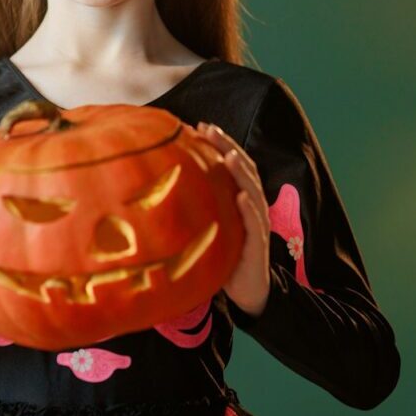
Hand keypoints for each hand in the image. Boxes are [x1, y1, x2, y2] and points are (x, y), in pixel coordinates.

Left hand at [197, 123, 270, 316]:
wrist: (247, 290)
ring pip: (253, 190)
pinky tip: (242, 197)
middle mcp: (251, 205)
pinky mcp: (258, 244)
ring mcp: (257, 222)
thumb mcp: (208, 226)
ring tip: (228, 156)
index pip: (232, 164)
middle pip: (243, 169)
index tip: (199, 125)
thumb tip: (157, 189)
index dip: (219, 143)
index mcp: (239, 197)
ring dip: (241, 172)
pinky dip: (250, 209)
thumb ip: (195, 207)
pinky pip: (255, 223)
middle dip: (228, 147)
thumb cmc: (224, 255)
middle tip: (210, 129)